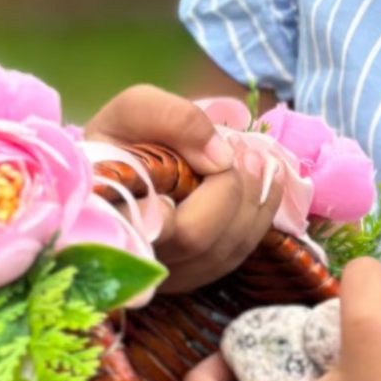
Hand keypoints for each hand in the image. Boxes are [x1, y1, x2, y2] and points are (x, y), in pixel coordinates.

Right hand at [85, 84, 284, 293]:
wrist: (127, 158)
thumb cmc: (124, 135)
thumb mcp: (136, 108)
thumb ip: (172, 119)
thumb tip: (221, 156)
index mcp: (110, 213)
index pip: (142, 228)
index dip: (174, 207)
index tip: (201, 166)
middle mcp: (137, 254)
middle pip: (195, 237)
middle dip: (230, 189)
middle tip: (240, 148)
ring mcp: (167, 270)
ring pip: (223, 250)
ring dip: (252, 200)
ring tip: (257, 158)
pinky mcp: (196, 272)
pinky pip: (237, 253)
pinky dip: (262, 214)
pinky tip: (270, 179)